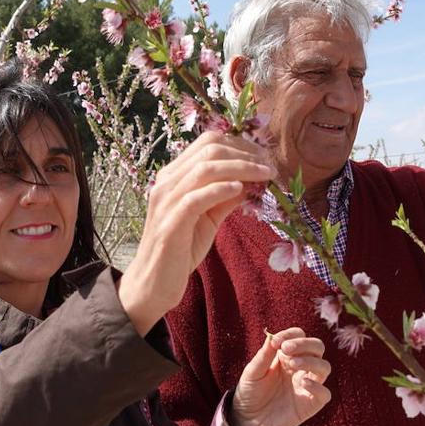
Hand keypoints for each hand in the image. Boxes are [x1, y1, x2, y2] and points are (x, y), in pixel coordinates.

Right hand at [118, 131, 273, 333]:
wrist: (154, 283)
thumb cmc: (182, 249)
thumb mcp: (210, 218)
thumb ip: (226, 197)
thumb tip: (252, 180)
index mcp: (174, 176)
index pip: (207, 142)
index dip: (240, 144)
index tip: (264, 156)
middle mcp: (167, 182)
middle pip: (209, 150)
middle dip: (245, 154)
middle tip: (270, 165)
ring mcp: (166, 201)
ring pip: (205, 168)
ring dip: (241, 168)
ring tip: (265, 175)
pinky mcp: (170, 223)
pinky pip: (196, 198)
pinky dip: (221, 189)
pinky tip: (240, 189)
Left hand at [231, 328, 331, 425]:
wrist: (248, 420)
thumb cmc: (250, 392)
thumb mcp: (252, 372)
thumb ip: (263, 355)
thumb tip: (271, 337)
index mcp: (287, 355)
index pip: (299, 336)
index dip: (291, 335)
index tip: (276, 341)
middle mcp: (301, 368)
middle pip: (317, 347)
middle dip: (304, 344)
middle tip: (286, 349)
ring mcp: (307, 384)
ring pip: (324, 367)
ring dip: (311, 361)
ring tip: (292, 364)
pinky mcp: (311, 404)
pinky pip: (325, 394)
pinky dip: (318, 386)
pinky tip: (303, 383)